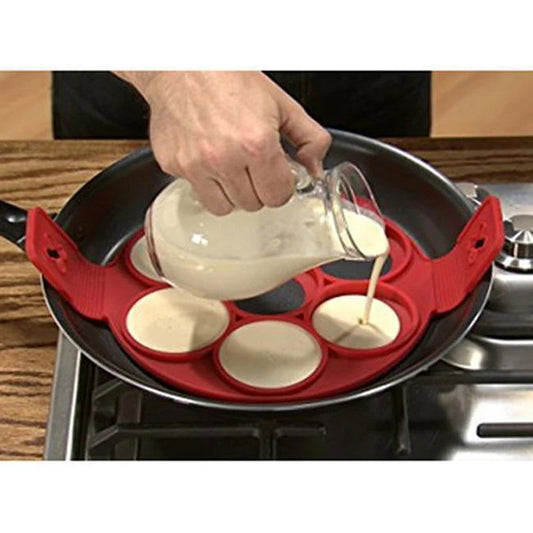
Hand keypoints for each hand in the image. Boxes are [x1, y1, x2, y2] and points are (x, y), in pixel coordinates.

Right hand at [116, 71, 330, 214]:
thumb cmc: (229, 78)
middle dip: (258, 188)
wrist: (181, 65)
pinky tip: (209, 159)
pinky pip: (197, 192)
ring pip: (224, 207)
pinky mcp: (174, 166)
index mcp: (256, 144)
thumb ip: (309, 138)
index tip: (277, 176)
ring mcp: (196, 166)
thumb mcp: (281, 103)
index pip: (277, 196)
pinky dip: (206, 182)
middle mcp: (224, 158)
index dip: (281, 187)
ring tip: (232, 166)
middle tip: (253, 166)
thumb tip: (315, 169)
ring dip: (232, 193)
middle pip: (252, 204)